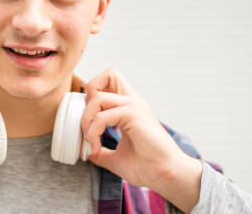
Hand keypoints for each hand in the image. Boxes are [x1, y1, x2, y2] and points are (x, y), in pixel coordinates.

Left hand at [81, 68, 201, 212]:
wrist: (165, 176)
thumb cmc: (147, 167)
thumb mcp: (117, 157)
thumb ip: (102, 152)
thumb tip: (88, 152)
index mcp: (130, 108)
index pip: (110, 82)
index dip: (93, 95)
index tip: (91, 121)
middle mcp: (133, 102)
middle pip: (109, 74)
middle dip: (89, 94)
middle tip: (89, 121)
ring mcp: (135, 106)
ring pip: (97, 97)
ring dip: (86, 120)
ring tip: (90, 140)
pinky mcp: (134, 115)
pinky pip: (102, 116)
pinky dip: (93, 132)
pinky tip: (96, 148)